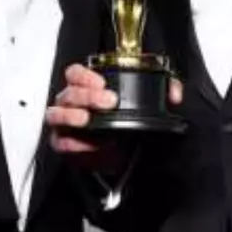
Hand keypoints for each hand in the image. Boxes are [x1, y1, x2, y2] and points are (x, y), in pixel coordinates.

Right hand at [46, 63, 183, 161]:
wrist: (121, 157)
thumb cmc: (126, 125)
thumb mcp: (147, 105)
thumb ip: (163, 92)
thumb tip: (174, 95)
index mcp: (86, 88)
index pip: (75, 73)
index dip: (85, 75)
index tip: (103, 82)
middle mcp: (71, 102)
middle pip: (69, 92)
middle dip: (87, 95)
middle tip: (108, 101)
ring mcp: (65, 124)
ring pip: (56, 113)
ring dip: (71, 115)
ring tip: (86, 120)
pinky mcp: (63, 144)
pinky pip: (59, 142)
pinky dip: (70, 143)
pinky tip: (84, 144)